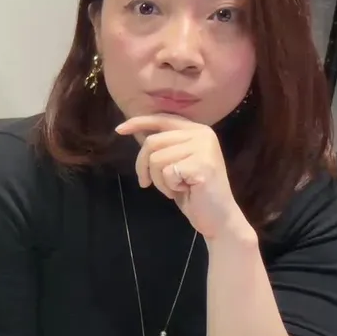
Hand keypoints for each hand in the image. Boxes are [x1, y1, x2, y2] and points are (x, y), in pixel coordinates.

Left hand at [115, 114, 249, 240]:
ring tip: (174, 187)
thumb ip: (162, 145)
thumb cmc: (194, 191)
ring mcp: (203, 148)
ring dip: (158, 180)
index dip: (138, 122)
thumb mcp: (174, 162)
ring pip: (156, 159)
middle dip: (143, 166)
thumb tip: (134, 130)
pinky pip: (166, 172)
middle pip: (152, 142)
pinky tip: (184, 190)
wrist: (217, 216)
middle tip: (148, 183)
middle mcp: (202, 134)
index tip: (119, 130)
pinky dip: (168, 186)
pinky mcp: (201, 164)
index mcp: (196, 129)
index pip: (161, 119)